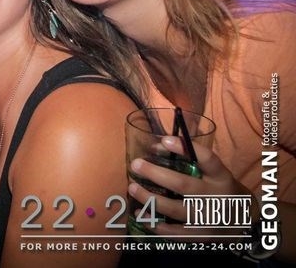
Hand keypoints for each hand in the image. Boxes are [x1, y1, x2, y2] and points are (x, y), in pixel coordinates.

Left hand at [128, 136, 252, 238]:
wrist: (243, 223)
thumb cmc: (220, 190)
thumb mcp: (214, 173)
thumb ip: (190, 159)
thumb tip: (156, 146)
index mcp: (221, 177)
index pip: (208, 160)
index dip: (186, 148)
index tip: (165, 139)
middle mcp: (216, 197)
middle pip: (184, 185)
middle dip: (156, 174)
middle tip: (136, 165)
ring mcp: (208, 219)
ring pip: (175, 208)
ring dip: (149, 199)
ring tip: (132, 188)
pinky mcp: (201, 236)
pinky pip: (174, 232)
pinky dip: (155, 224)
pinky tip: (141, 214)